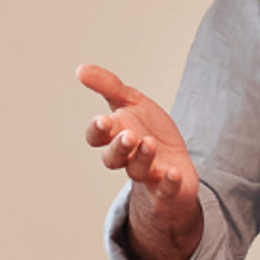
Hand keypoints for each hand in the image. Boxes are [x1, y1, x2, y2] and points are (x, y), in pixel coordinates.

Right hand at [79, 64, 202, 259]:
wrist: (178, 164)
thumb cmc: (151, 133)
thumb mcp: (132, 103)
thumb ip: (109, 86)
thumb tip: (80, 69)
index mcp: (116, 136)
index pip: (97, 137)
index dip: (97, 131)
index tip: (103, 121)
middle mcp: (128, 158)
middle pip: (113, 158)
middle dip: (119, 147)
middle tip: (128, 135)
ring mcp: (148, 175)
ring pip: (138, 171)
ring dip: (143, 158)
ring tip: (149, 143)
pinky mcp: (168, 189)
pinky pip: (166, 190)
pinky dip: (169, 183)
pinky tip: (173, 172)